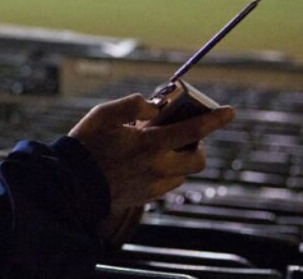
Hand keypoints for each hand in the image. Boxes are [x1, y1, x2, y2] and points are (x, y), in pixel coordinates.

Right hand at [68, 93, 235, 209]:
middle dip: (198, 145)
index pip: (194, 130)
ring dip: (178, 159)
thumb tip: (154, 106)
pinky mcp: (146, 197)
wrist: (72, 183)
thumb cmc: (86, 144)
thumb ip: (133, 105)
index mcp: (150, 144)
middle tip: (183, 135)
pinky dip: (165, 172)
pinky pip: (167, 184)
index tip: (230, 112)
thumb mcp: (103, 114)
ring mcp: (153, 185)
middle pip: (198, 159)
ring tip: (157, 149)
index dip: (215, 119)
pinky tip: (145, 164)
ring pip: (183, 173)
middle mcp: (158, 167)